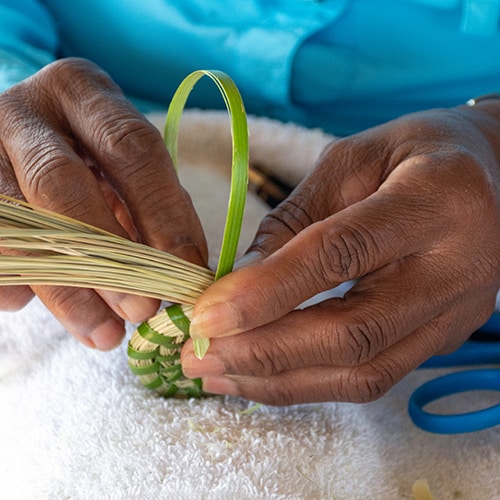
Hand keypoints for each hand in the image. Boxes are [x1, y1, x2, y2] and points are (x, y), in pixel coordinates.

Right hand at [0, 58, 206, 348]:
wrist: (21, 136)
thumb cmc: (88, 156)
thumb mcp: (122, 166)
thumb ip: (149, 206)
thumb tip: (182, 272)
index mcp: (83, 91)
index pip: (132, 147)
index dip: (163, 212)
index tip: (188, 270)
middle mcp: (25, 110)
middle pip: (63, 183)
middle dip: (109, 256)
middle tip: (143, 310)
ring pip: (18, 225)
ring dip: (66, 289)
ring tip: (104, 333)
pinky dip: (7, 279)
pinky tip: (23, 304)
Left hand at [181, 104, 499, 404]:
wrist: (490, 179)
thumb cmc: (413, 155)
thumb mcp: (351, 161)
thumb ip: (296, 220)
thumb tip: (236, 282)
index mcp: (433, 200)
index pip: (341, 253)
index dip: (268, 289)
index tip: (205, 312)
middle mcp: (454, 268)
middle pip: (353, 332)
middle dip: (264, 350)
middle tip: (195, 352)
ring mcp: (453, 315)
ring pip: (361, 371)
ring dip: (278, 380)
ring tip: (212, 372)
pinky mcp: (440, 340)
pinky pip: (368, 378)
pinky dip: (305, 385)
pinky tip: (256, 378)